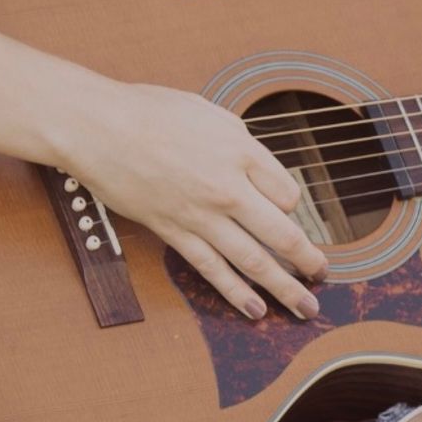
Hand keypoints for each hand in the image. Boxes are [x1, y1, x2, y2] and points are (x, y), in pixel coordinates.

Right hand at [59, 80, 327, 320]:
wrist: (98, 127)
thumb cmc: (152, 112)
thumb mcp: (211, 113)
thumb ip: (240, 142)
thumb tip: (257, 163)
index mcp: (243, 152)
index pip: (289, 193)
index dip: (292, 207)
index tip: (287, 213)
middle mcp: (228, 187)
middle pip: (282, 233)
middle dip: (307, 260)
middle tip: (322, 276)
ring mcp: (201, 215)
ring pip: (253, 260)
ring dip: (283, 288)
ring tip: (304, 308)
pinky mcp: (173, 231)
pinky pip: (211, 269)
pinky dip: (234, 292)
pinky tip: (254, 309)